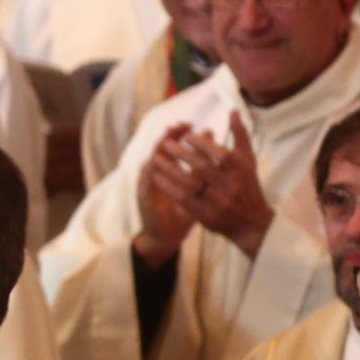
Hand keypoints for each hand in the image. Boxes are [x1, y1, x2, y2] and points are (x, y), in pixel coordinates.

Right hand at [133, 128, 199, 265]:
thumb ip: (205, 171)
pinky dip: (151, 170)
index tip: (189, 125)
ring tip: (167, 139)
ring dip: (158, 150)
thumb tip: (216, 152)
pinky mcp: (143, 196)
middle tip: (179, 126)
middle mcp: (155, 174)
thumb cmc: (183, 212)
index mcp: (169, 171)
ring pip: (151, 160)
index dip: (178, 135)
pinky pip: (146, 180)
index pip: (172, 147)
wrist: (166, 234)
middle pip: (160, 149)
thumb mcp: (198, 191)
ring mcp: (147, 184)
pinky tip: (156, 162)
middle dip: (169, 136)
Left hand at [162, 112, 272, 257]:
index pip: (219, 153)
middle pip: (202, 167)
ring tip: (155, 158)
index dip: (201, 143)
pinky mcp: (207, 215)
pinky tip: (156, 177)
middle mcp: (231, 185)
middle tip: (165, 144)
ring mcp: (219, 202)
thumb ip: (240, 135)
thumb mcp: (248, 160)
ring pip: (190, 182)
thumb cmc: (248, 185)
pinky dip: (169, 187)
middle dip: (181, 154)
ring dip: (170, 169)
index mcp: (241, 170)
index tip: (185, 134)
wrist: (252, 224)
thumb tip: (232, 110)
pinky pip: (183, 199)